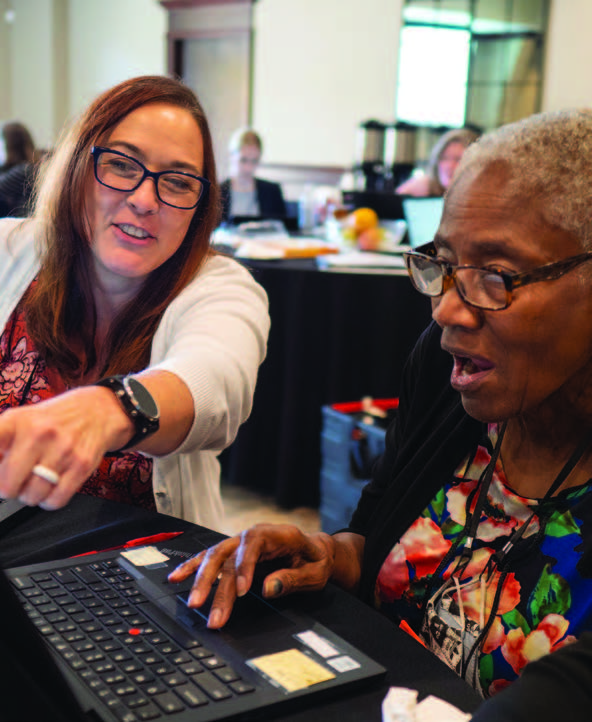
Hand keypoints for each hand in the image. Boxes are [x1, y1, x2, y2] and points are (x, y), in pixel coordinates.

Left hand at [0, 385, 132, 508]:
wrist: (97, 410)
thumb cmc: (55, 420)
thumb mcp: (22, 419)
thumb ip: (1, 443)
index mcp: (17, 420)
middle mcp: (39, 433)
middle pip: (7, 486)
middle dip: (9, 488)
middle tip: (15, 481)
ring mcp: (62, 450)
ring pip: (31, 496)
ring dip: (30, 496)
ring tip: (36, 483)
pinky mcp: (82, 465)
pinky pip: (55, 500)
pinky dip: (49, 501)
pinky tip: (51, 488)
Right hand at [167, 523, 335, 628]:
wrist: (314, 551)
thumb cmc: (315, 560)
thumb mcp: (315, 571)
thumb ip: (293, 578)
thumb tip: (269, 587)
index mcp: (277, 534)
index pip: (254, 544)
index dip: (244, 566)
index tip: (241, 591)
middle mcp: (254, 535)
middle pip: (229, 555)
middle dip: (216, 583)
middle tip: (208, 610)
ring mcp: (240, 542)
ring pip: (215, 557)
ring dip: (201, 580)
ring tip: (193, 603)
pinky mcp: (232, 553)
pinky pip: (209, 558)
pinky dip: (192, 566)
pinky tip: (176, 577)